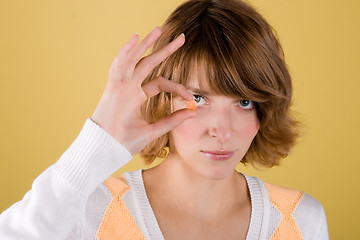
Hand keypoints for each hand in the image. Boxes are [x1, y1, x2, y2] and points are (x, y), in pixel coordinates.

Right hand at [91, 27, 196, 154]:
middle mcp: (129, 88)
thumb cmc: (124, 143)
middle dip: (165, 50)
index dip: (178, 88)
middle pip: (148, 64)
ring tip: (158, 29)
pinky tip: (136, 38)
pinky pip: (119, 65)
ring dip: (145, 44)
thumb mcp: (153, 130)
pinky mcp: (112, 88)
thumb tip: (194, 112)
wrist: (104, 152)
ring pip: (134, 59)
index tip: (193, 98)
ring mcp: (120, 86)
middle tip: (182, 38)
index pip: (161, 83)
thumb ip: (172, 120)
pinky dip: (126, 51)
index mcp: (136, 97)